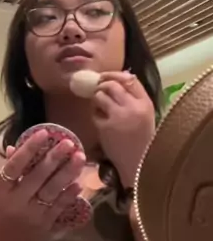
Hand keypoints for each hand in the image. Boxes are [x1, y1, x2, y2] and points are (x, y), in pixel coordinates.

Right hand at [0, 129, 84, 240]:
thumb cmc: (0, 207)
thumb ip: (7, 167)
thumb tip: (17, 145)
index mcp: (0, 190)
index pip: (14, 166)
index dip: (29, 149)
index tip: (43, 133)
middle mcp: (16, 202)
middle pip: (36, 177)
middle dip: (54, 158)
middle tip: (69, 143)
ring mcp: (32, 215)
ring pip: (51, 191)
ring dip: (66, 173)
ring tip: (79, 157)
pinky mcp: (45, 225)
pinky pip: (59, 207)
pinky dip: (69, 194)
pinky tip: (79, 182)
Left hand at [93, 71, 155, 186]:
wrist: (139, 165)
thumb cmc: (143, 142)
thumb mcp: (146, 117)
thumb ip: (135, 100)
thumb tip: (120, 79)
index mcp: (146, 103)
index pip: (130, 79)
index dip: (115, 75)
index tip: (106, 76)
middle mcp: (133, 106)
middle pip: (113, 84)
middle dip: (102, 84)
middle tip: (97, 89)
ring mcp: (118, 116)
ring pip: (100, 95)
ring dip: (96, 99)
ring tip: (100, 107)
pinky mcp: (105, 126)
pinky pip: (95, 112)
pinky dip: (95, 114)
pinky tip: (100, 121)